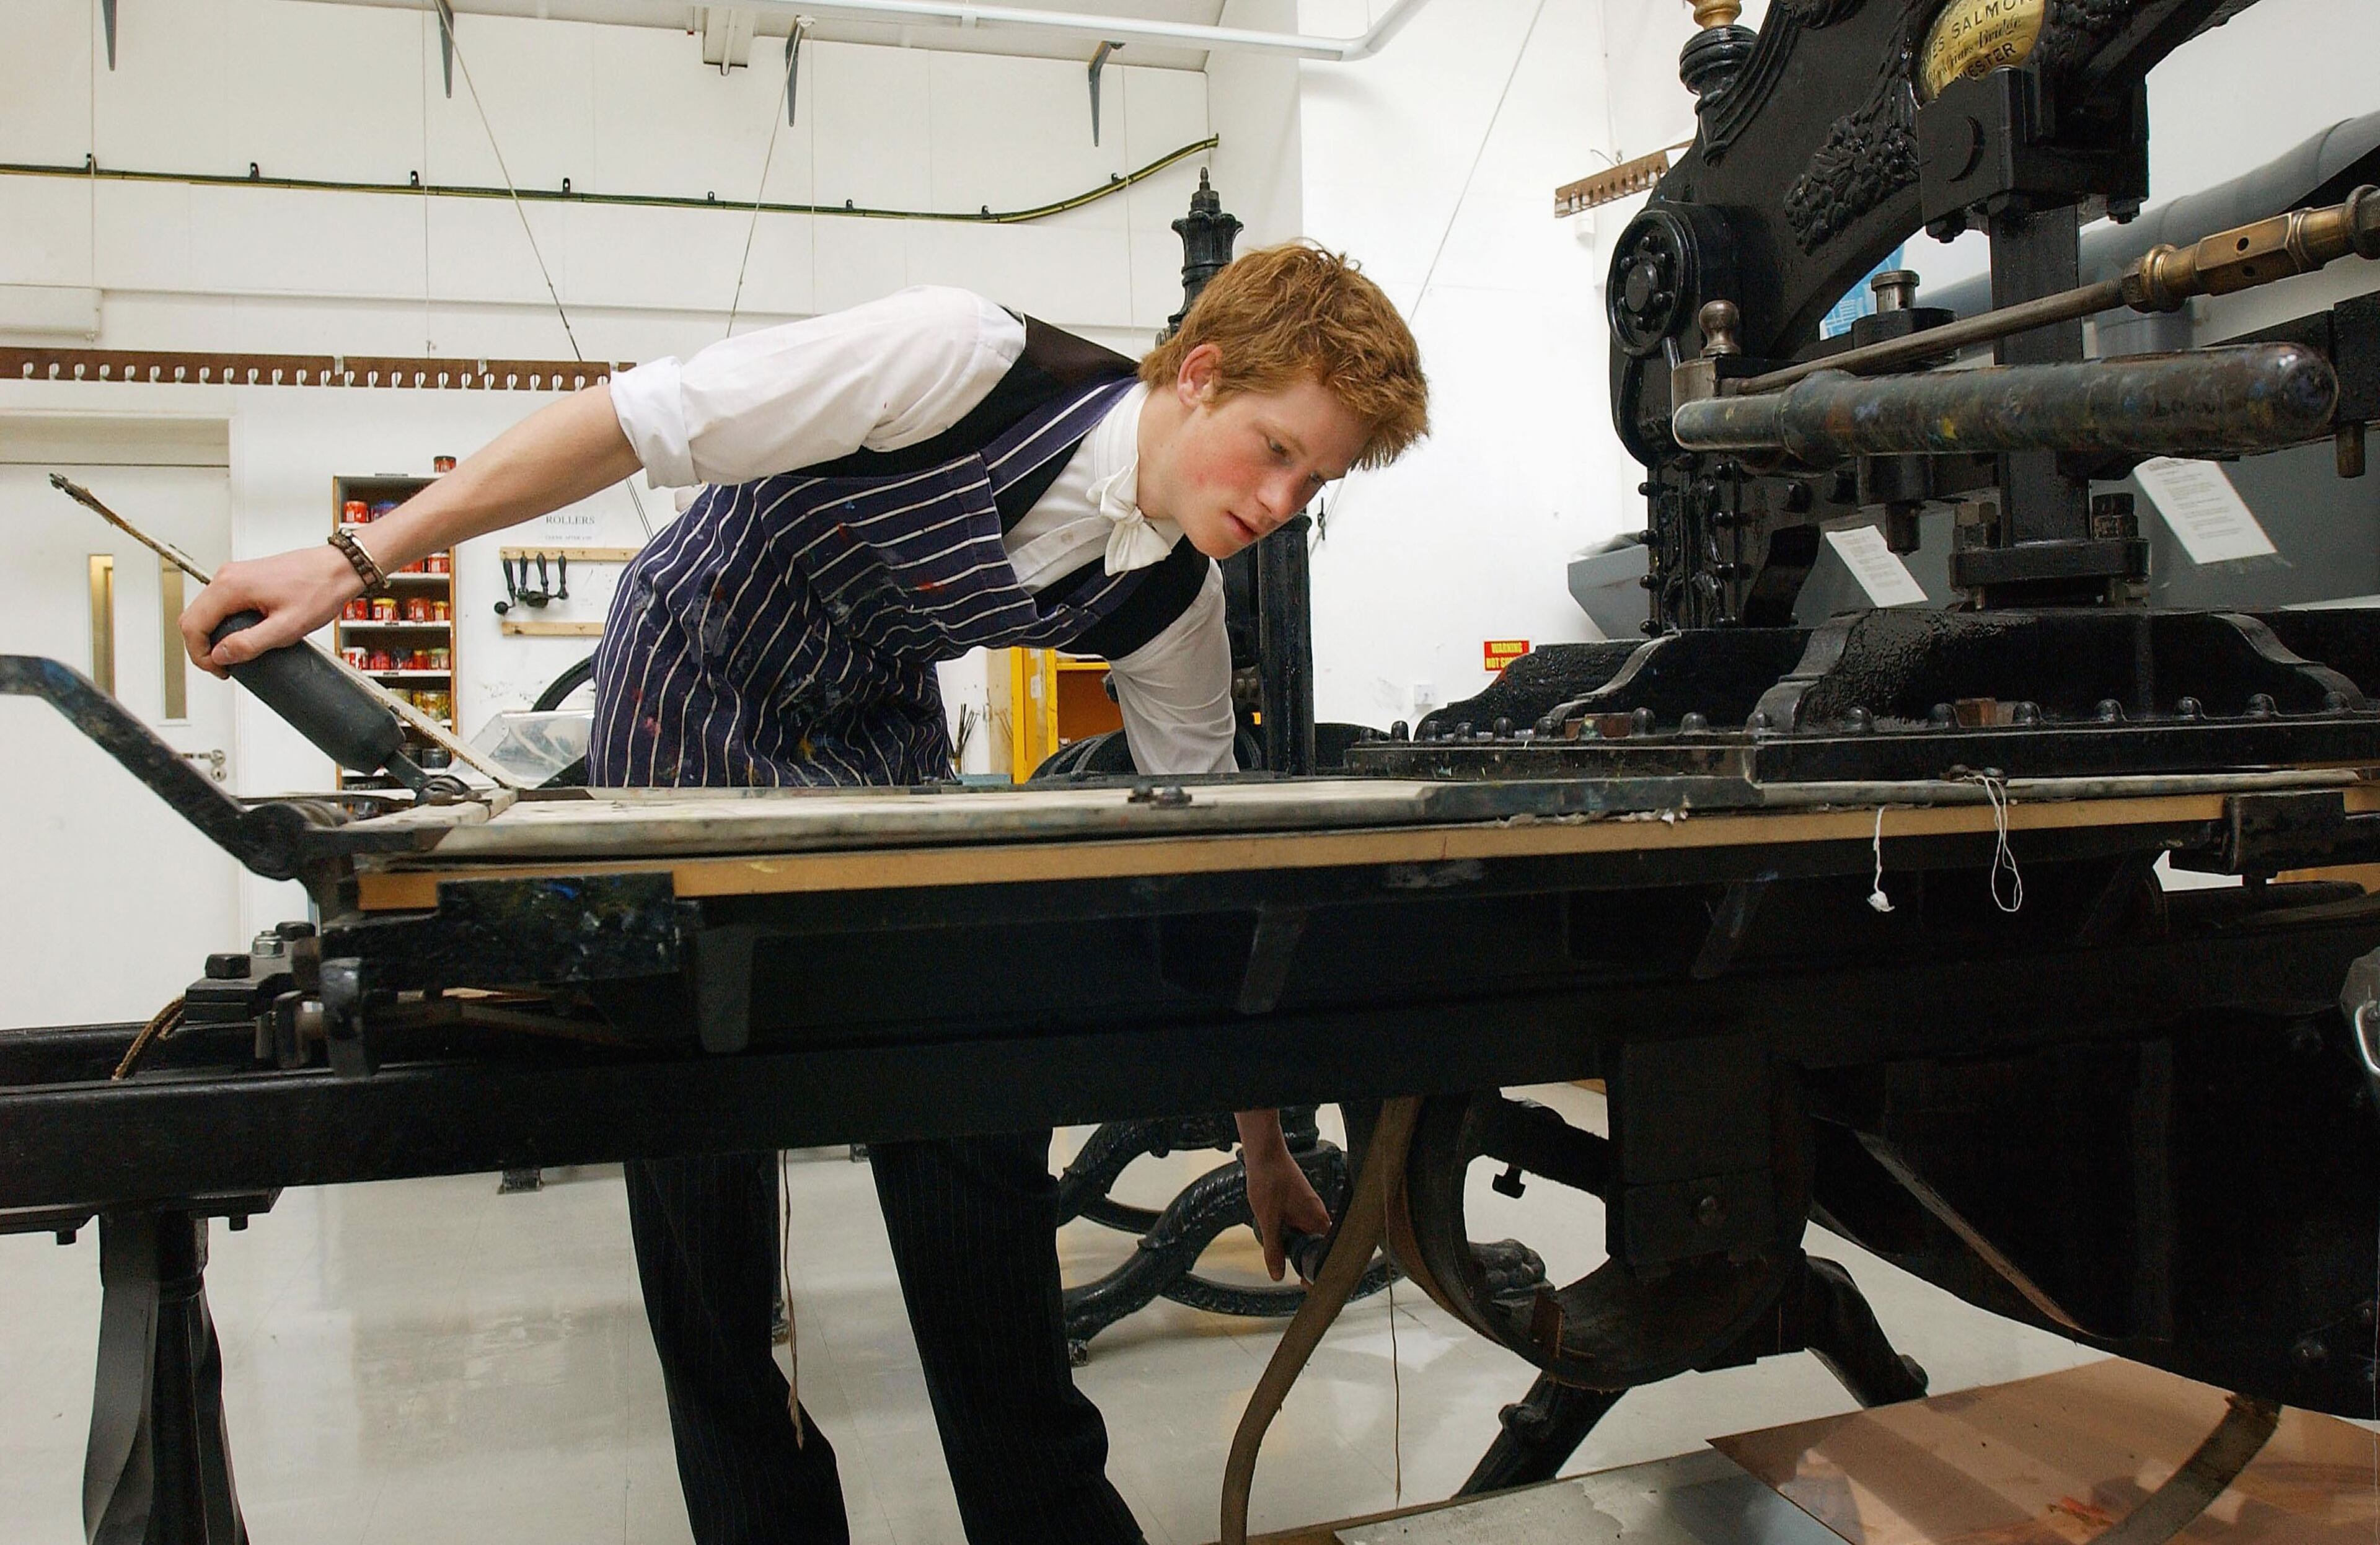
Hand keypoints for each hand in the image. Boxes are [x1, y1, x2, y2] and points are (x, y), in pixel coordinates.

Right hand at [180, 545, 360, 677]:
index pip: (192, 625)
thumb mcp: (286, 627)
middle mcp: (227, 576)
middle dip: (203, 646)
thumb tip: (220, 655)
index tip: (218, 669)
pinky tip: (242, 635)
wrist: (338, 568)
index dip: (199, 654)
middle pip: (193, 617)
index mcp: (230, 586)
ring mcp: (234, 575)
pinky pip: (221, 603)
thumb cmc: (319, 590)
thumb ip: (249, 643)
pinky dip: (223, 622)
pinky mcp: (244, 578)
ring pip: (206, 610)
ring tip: (234, 654)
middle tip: (225, 666)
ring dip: (213, 635)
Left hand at [1240, 1124, 1332, 1281]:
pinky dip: (1286, 1227)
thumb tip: (1277, 1275)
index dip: (1316, 1269)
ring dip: (1290, 1240)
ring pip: (1303, 1233)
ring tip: (1272, 1235)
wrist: (1264, 1152)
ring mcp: (1309, 1206)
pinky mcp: (1300, 1200)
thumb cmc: (1268, 1181)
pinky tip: (1271, 1222)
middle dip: (1298, 1254)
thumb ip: (1274, 1249)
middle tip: (1282, 1260)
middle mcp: (1317, 1213)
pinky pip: (1297, 1221)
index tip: (1304, 1282)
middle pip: (1313, 1244)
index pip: (1325, 1253)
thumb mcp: (1268, 1220)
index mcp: (1316, 1219)